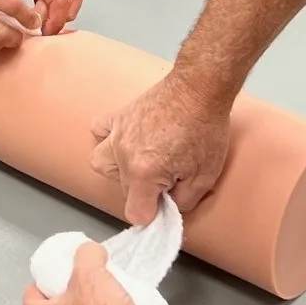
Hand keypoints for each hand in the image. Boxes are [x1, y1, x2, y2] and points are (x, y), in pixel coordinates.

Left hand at [0, 0, 85, 33]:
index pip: (57, 3)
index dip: (49, 23)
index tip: (35, 31)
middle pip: (62, 12)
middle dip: (47, 24)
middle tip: (32, 28)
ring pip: (68, 11)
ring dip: (54, 18)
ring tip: (38, 15)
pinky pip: (74, 6)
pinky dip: (64, 13)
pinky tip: (50, 9)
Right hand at [90, 73, 231, 223]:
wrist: (199, 89)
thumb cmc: (205, 129)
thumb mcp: (205, 177)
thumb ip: (183, 201)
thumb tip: (170, 207)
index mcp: (144, 172)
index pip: (136, 212)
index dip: (153, 215)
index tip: (165, 206)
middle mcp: (123, 154)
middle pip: (123, 189)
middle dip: (143, 191)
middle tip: (167, 179)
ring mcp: (117, 133)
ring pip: (102, 163)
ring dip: (119, 169)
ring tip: (141, 163)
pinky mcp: (118, 116)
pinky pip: (100, 131)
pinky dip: (107, 138)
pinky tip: (126, 140)